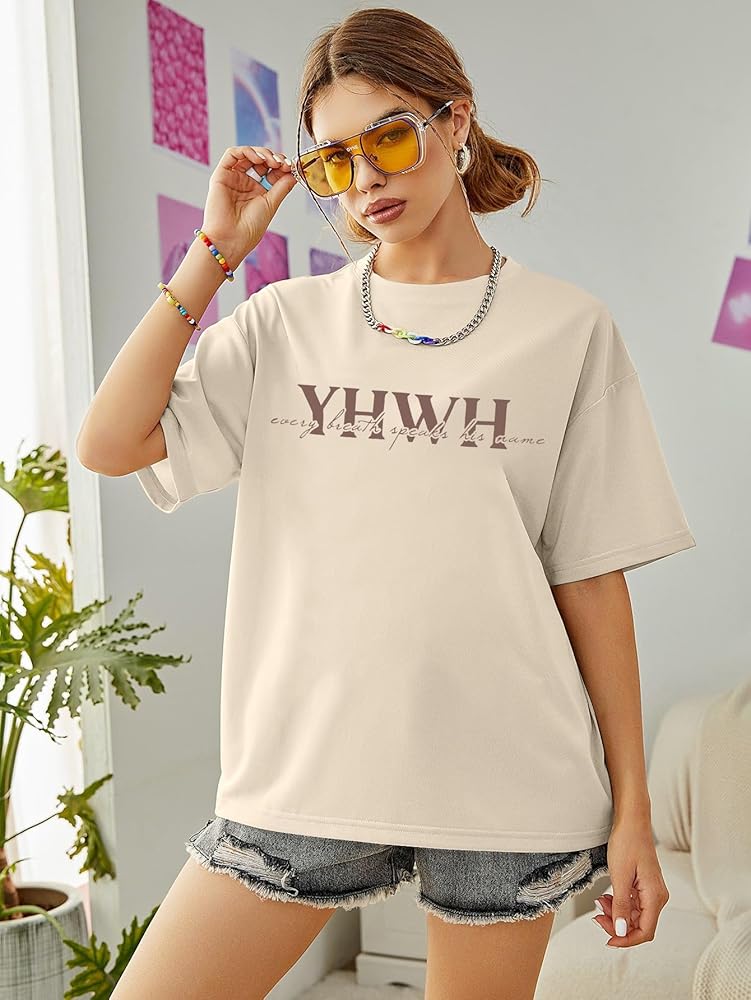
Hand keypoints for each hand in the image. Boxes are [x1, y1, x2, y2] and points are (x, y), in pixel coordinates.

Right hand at [202, 145, 297, 266]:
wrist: (232, 239)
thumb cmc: (249, 228)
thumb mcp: (271, 204)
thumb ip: (282, 186)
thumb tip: (294, 172)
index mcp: (257, 192)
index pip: (270, 171)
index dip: (281, 166)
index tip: (291, 167)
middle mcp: (244, 183)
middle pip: (260, 160)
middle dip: (273, 158)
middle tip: (282, 163)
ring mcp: (233, 178)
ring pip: (247, 154)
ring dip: (262, 153)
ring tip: (272, 161)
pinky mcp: (221, 175)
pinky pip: (232, 154)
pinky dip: (246, 151)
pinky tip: (258, 159)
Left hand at [591, 816, 668, 946]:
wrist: (632, 821)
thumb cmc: (627, 842)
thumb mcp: (619, 875)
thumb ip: (621, 905)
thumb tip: (621, 931)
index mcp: (655, 897)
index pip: (645, 932)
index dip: (626, 940)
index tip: (608, 940)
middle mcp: (657, 897)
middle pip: (639, 926)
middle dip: (617, 926)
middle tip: (597, 917)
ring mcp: (652, 892)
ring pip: (635, 916)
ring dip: (617, 915)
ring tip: (600, 904)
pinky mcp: (645, 886)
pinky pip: (633, 904)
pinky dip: (619, 905)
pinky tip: (607, 898)